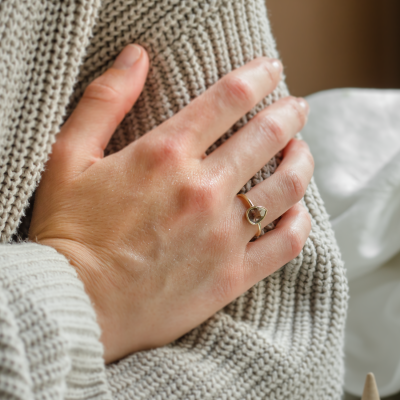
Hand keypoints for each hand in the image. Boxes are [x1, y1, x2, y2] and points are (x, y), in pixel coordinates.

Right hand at [29, 44, 312, 362]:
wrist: (77, 305)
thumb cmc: (70, 233)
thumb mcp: (68, 157)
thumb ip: (104, 101)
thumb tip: (136, 56)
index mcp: (166, 156)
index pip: (229, 99)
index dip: (257, 76)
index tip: (271, 69)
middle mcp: (202, 191)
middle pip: (267, 136)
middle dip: (289, 113)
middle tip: (296, 107)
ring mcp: (222, 236)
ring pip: (288, 186)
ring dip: (302, 159)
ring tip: (301, 150)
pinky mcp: (232, 276)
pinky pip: (287, 243)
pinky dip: (301, 220)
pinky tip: (296, 209)